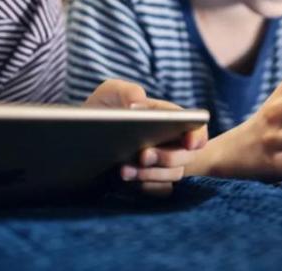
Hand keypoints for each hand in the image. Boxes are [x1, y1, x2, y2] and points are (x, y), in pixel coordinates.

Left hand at [84, 80, 206, 195]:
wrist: (84, 134)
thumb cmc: (104, 107)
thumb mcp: (112, 91)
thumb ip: (127, 91)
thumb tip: (137, 104)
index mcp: (170, 118)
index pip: (196, 127)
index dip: (197, 136)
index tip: (189, 143)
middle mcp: (171, 142)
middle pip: (185, 155)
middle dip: (167, 157)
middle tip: (143, 155)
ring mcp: (163, 164)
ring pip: (172, 174)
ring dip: (151, 174)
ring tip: (123, 170)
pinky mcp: (151, 181)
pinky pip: (160, 190)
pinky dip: (147, 187)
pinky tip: (127, 181)